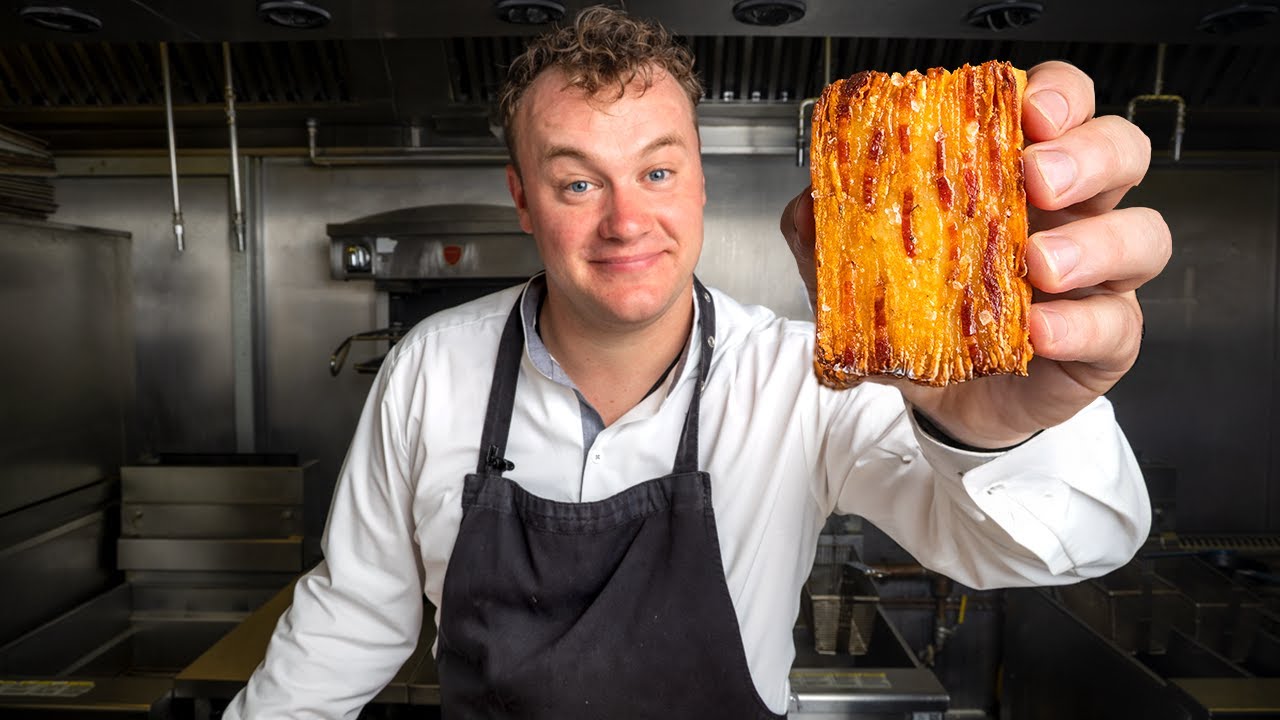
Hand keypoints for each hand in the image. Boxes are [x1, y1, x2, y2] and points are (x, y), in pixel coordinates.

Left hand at [780, 61, 1171, 447]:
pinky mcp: (1104, 340)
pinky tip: (1040, 329)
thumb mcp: (865, 273)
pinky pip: (1117, 323)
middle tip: (1035, 177)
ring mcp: (1097, 278)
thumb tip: (804, 209)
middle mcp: (1069, 215)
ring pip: (1142, 234)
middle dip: (1086, 154)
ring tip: (1038, 264)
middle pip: (1120, 151)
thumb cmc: (925, 318)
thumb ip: (832, 236)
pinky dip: (1080, 324)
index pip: (1060, 108)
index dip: (1056, 97)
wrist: (941, 402)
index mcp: (1017, 177)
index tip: (1024, 110)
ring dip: (1094, 241)